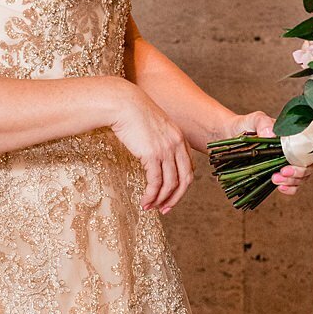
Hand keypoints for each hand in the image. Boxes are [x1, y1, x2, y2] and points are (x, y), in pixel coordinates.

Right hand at [109, 83, 193, 214]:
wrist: (124, 104)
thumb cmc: (134, 115)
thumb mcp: (155, 128)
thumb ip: (161, 143)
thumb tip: (156, 160)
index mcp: (180, 139)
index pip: (188, 169)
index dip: (182, 187)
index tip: (171, 197)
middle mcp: (177, 145)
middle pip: (184, 180)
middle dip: (175, 198)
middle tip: (165, 209)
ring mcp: (166, 150)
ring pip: (170, 184)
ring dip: (160, 199)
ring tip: (150, 207)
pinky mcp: (152, 154)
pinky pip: (156, 182)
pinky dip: (151, 195)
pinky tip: (144, 201)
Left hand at [223, 108, 309, 196]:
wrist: (230, 137)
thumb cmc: (245, 125)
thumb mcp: (254, 119)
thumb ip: (262, 123)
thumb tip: (270, 134)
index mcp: (296, 136)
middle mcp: (295, 151)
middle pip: (310, 165)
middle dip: (299, 172)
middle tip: (284, 172)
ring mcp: (288, 163)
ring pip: (302, 177)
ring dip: (293, 182)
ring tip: (276, 179)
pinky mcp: (279, 174)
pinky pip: (291, 185)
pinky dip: (289, 189)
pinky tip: (280, 187)